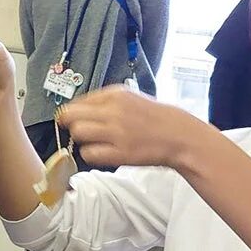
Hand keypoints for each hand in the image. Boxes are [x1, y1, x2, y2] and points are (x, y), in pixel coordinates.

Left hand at [59, 89, 206, 169]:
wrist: (179, 135)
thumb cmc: (154, 119)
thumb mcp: (129, 98)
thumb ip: (103, 101)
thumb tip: (76, 109)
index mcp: (115, 95)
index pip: (76, 102)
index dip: (72, 113)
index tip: (75, 119)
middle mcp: (114, 111)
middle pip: (71, 117)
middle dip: (72, 125)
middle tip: (83, 131)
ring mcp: (117, 132)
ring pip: (78, 134)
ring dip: (82, 140)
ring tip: (97, 141)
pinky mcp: (120, 153)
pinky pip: (89, 153)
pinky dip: (92, 155)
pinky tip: (103, 152)